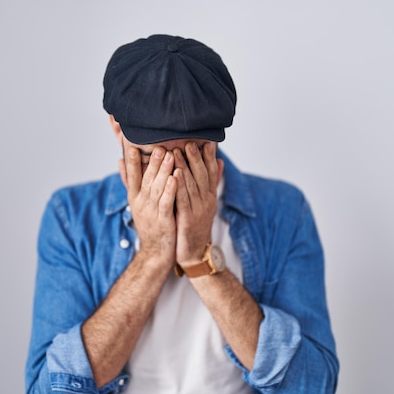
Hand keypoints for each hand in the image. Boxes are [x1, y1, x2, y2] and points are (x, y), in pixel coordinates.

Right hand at [119, 145, 177, 269]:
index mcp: (134, 198)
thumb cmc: (150, 224)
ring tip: (170, 156)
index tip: (133, 146)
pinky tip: (176, 178)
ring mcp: (151, 212)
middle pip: (146, 179)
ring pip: (157, 188)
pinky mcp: (163, 220)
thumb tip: (120, 161)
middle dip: (152, 162)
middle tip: (159, 145)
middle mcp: (141, 203)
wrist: (156, 252)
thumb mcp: (136, 202)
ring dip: (163, 171)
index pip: (131, 176)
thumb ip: (130, 182)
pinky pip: (166, 202)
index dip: (132, 162)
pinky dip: (170, 190)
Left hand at [173, 141, 223, 264]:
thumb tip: (219, 161)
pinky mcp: (187, 219)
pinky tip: (174, 174)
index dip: (209, 156)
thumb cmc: (195, 226)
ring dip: (185, 167)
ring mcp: (198, 210)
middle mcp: (206, 201)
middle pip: (202, 175)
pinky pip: (183, 200)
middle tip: (189, 141)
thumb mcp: (205, 203)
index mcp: (209, 196)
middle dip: (196, 157)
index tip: (207, 140)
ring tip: (178, 152)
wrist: (194, 253)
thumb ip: (211, 183)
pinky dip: (179, 186)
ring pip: (192, 185)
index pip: (211, 172)